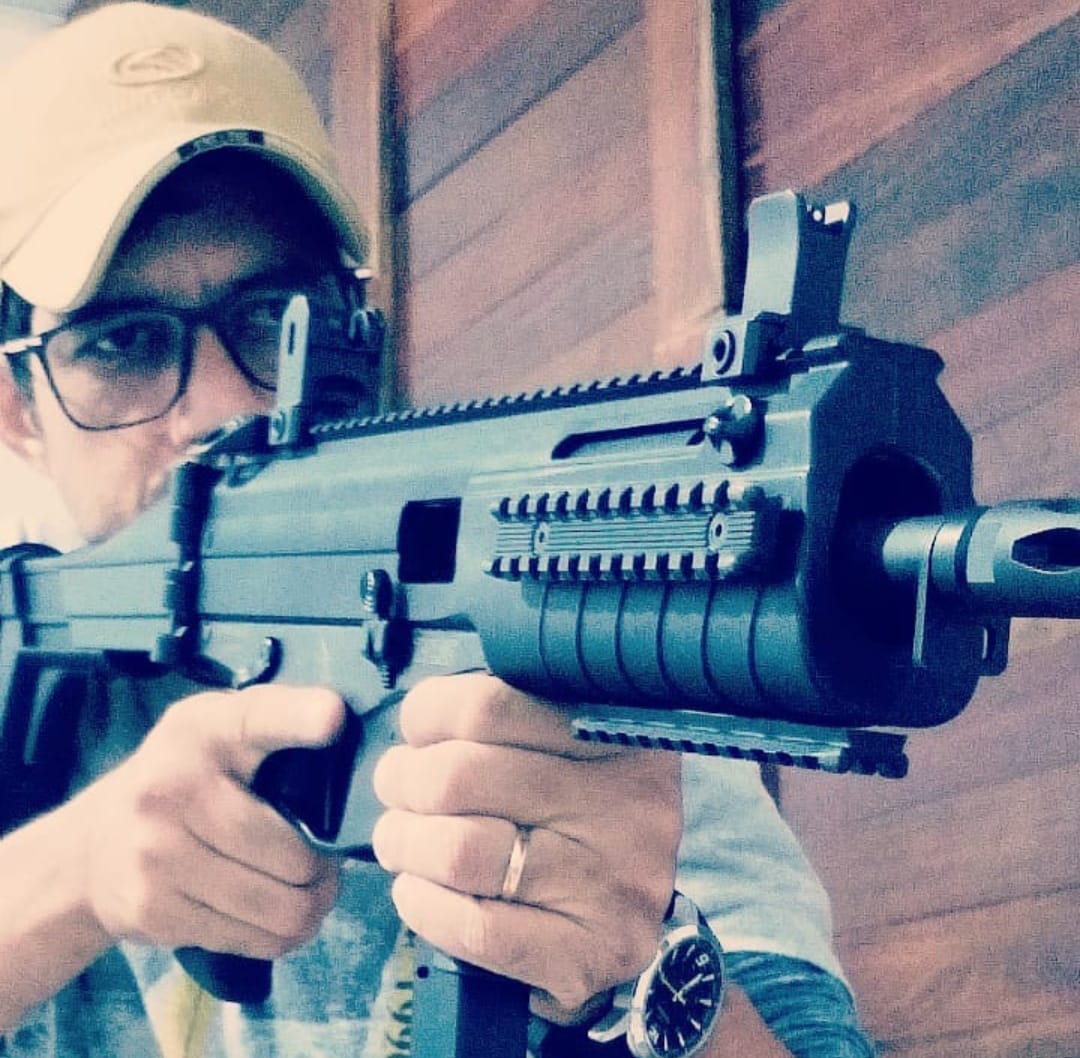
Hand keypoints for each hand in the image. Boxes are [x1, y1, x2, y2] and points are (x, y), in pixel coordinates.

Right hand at [76, 684, 344, 957]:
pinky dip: (282, 934)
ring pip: (280, 909)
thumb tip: (342, 725)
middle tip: (328, 863)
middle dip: (326, 868)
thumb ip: (279, 720)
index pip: (256, 718)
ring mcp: (157, 857)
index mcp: (203, 731)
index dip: (297, 717)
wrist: (93, 845)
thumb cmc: (186, 774)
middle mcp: (172, 790)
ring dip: (314, 907)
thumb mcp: (221, 727)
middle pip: (291, 854)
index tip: (332, 717)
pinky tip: (279, 912)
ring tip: (313, 890)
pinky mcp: (154, 913)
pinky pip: (254, 941)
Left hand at [371, 673, 682, 1021]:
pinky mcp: (592, 952)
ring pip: (459, 852)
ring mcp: (613, 881)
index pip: (487, 707)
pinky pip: (477, 927)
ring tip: (401, 840)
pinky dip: (425, 907)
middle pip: (459, 778)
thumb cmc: (577, 815)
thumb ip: (503, 721)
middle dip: (403, 782)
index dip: (427, 715)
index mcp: (612, 734)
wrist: (629, 914)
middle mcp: (624, 802)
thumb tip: (418, 721)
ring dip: (405, 844)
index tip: (417, 731)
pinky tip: (417, 891)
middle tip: (396, 788)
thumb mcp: (566, 745)